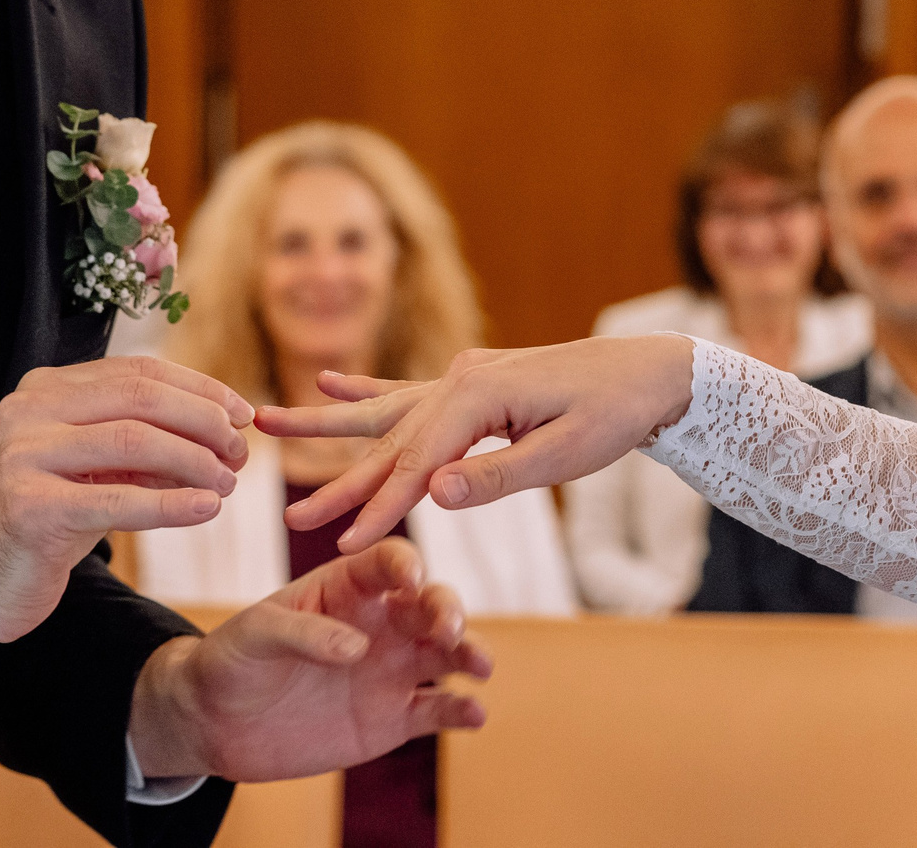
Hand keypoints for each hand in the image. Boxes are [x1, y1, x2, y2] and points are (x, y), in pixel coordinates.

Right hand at [0, 356, 251, 680]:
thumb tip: (223, 433)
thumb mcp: (88, 469)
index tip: (242, 413)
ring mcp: (24, 457)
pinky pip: (117, 500)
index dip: (199, 388)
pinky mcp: (29, 509)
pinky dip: (171, 504)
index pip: (138, 372)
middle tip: (241, 452)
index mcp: (45, 389)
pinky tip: (206, 508)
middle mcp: (29, 410)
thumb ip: (139, 443)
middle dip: (204, 421)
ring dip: (196, 461)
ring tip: (228, 483)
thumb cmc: (39, 521)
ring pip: (134, 441)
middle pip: (141, 398)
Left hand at [128, 539, 491, 782]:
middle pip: (429, 604)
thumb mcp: (255, 634)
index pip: (388, 563)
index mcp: (346, 587)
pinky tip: (475, 715)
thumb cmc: (232, 659)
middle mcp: (379, 623)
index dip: (405, 565)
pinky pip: (436, 711)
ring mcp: (390, 670)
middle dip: (447, 610)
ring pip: (446, 654)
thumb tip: (356, 648)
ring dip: (469, 653)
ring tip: (480, 666)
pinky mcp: (392, 719)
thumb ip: (303, 633)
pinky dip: (461, 711)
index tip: (411, 580)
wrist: (217, 723)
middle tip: (449, 630)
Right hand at [256, 336, 694, 551]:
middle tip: (291, 518)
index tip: (345, 547)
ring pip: (385, 414)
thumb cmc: (614, 414)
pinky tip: (329, 384)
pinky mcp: (471, 382)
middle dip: (341, 484)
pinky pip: (408, 393)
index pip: (418, 465)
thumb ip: (497, 476)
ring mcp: (462, 376)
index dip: (381, 510)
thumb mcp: (565, 454)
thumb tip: (434, 496)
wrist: (647, 370)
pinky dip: (366, 392)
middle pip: (389, 442)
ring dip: (329, 429)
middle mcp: (460, 378)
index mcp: (479, 394)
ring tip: (269, 424)